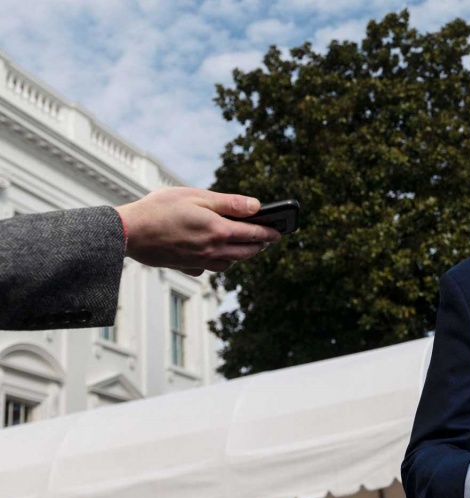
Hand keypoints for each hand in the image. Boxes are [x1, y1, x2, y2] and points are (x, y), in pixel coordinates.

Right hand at [115, 187, 280, 274]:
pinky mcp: (186, 267)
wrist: (129, 231)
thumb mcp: (197, 196)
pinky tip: (214, 255)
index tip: (279, 232)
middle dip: (259, 246)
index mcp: (219, 231)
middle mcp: (213, 250)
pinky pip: (209, 268)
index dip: (269, 232)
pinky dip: (217, 263)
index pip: (253, 234)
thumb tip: (256, 206)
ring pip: (229, 264)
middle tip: (266, 240)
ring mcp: (200, 262)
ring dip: (241, 256)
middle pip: (245, 252)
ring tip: (244, 246)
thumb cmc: (160, 208)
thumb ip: (229, 203)